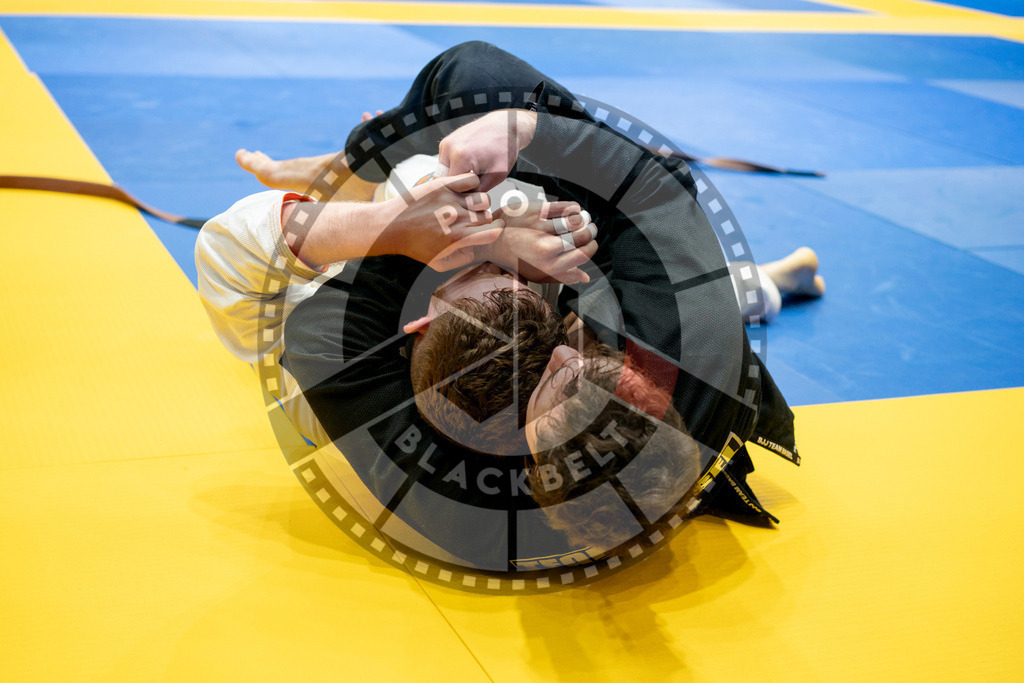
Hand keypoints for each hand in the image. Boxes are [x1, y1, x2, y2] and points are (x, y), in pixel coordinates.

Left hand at [380, 172, 502, 271]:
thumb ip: (461, 261)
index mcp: (458, 238)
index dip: (494, 232)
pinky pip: (471, 180)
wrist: (391, 226)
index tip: (489, 230)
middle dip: (483, 220)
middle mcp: (457, 218)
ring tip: (468, 206)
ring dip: (479, 203)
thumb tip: (473, 250)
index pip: (493, 232)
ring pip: (482, 198)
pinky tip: (462, 192)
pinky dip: (471, 185)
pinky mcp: (443, 185)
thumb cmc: (414, 246)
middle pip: (487, 216)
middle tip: (471, 220)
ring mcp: (451, 199)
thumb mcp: (438, 263)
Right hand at [435, 109, 537, 191]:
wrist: (505, 126)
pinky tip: (467, 169)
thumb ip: (479, 192)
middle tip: (471, 189)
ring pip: (442, 173)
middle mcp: (449, 148)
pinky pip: (444, 163)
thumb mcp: (496, 176)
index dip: (461, 196)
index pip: (451, 188)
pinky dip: (454, 169)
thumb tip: (467, 203)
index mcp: (460, 156)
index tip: (472, 197)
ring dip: (453, 178)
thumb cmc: (504, 148)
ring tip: (470, 177)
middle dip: (455, 188)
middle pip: (443, 181)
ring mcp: (445, 143)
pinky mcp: (446, 141)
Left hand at [481, 202, 598, 283]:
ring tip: (582, 219)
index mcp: (549, 266)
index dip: (592, 247)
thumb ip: (562, 276)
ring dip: (583, 219)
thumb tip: (586, 277)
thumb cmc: (516, 259)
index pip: (583, 255)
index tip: (591, 242)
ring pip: (575, 221)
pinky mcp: (535, 212)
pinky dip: (574, 207)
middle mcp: (546, 249)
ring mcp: (540, 229)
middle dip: (591, 231)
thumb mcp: (538, 274)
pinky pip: (564, 207)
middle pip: (582, 237)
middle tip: (591, 228)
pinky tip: (574, 210)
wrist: (491, 242)